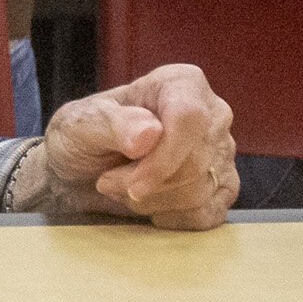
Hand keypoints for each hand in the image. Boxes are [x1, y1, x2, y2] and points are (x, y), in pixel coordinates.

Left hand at [14, 63, 238, 229]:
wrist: (80, 173)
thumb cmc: (81, 137)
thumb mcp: (79, 124)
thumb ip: (112, 123)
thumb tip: (151, 133)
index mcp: (180, 83)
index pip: (189, 118)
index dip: (162, 158)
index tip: (130, 184)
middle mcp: (212, 114)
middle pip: (196, 161)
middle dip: (146, 183)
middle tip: (107, 182)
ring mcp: (222, 152)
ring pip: (201, 191)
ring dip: (152, 201)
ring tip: (122, 188)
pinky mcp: (223, 187)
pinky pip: (209, 214)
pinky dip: (171, 218)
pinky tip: (148, 205)